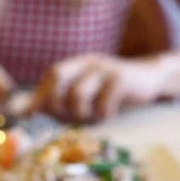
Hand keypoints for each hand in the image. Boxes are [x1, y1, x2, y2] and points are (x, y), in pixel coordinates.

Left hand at [28, 55, 164, 121]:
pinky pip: (102, 103)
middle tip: (66, 118)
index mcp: (77, 64)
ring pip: (77, 94)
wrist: (149, 79)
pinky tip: (109, 114)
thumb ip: (61, 101)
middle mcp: (88, 62)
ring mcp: (104, 69)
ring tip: (91, 118)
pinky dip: (102, 115)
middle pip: (59, 76)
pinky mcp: (121, 79)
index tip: (30, 115)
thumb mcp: (85, 93)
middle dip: (55, 103)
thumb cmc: (110, 92)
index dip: (39, 95)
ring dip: (80, 113)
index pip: (52, 75)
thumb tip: (30, 113)